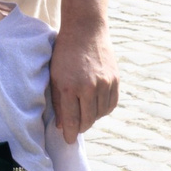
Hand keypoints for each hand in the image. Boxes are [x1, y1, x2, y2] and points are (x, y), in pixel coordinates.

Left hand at [49, 23, 118, 144]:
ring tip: (85, 115)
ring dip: (92, 118)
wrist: (85, 31)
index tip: (68, 140)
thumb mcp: (54, 76)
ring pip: (100, 114)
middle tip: (75, 129)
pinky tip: (96, 107)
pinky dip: (104, 109)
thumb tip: (60, 126)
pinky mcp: (115, 80)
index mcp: (70, 87)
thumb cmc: (64, 54)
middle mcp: (89, 87)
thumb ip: (57, 102)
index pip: (71, 119)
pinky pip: (111, 104)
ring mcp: (104, 83)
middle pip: (87, 120)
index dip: (69, 133)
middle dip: (80, 128)